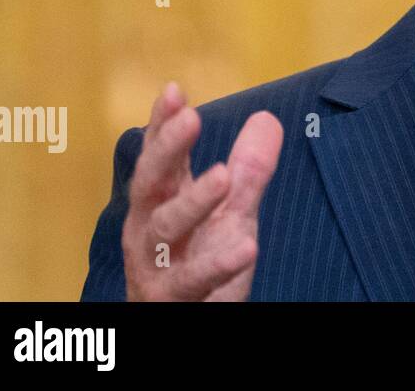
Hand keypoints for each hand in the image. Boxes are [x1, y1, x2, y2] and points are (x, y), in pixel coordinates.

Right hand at [122, 82, 283, 300]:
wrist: (185, 322)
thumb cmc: (200, 263)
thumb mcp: (230, 213)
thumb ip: (248, 170)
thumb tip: (266, 118)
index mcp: (160, 202)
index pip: (158, 157)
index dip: (163, 125)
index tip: (174, 90)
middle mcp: (148, 228)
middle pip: (150, 184)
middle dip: (167, 150)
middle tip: (192, 118)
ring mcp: (154, 265)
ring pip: (163, 229)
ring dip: (192, 201)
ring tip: (224, 175)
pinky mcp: (171, 299)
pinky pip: (192, 280)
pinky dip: (217, 263)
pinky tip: (248, 246)